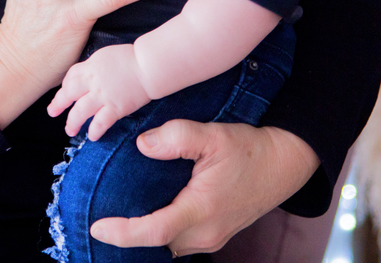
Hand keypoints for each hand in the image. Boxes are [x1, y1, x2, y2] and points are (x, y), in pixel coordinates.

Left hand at [47, 44, 149, 140]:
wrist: (149, 66)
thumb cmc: (132, 58)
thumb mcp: (106, 56)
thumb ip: (95, 67)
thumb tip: (88, 75)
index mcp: (90, 66)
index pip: (70, 76)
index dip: (64, 86)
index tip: (63, 93)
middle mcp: (92, 82)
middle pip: (69, 94)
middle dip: (58, 104)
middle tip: (52, 112)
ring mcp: (102, 96)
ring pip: (80, 112)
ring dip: (72, 123)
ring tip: (70, 130)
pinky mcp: (115, 108)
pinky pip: (100, 123)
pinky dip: (94, 131)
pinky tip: (92, 136)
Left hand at [88, 120, 319, 255]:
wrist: (284, 163)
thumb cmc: (250, 149)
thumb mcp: (214, 135)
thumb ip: (176, 137)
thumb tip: (143, 145)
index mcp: (203, 210)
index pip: (155, 231)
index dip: (123, 233)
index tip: (98, 226)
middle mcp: (206, 232)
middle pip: (156, 244)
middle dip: (126, 236)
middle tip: (97, 216)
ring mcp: (212, 237)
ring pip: (167, 245)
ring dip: (143, 235)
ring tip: (116, 214)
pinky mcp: (214, 235)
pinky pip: (178, 240)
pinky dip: (158, 231)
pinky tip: (145, 212)